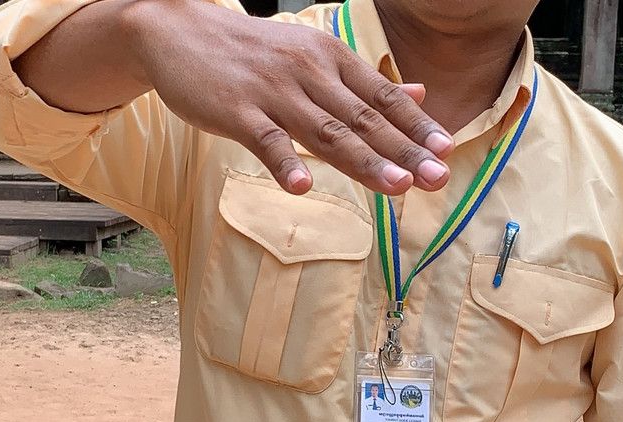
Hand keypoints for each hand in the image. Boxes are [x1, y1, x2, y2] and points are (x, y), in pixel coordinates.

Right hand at [125, 0, 452, 194]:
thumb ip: (363, 83)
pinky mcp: (235, 110)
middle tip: (435, 179)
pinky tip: (303, 186)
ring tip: (396, 187)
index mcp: (330, 59)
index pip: (381, 97)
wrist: (178, 32)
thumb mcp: (311, 58)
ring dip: (363, 161)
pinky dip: (285, 162)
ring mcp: (272, 92)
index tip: (444, 151)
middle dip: (403, 151)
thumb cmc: (250, 54)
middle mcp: (308, 73)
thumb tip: (418, 94)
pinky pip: (265, 139)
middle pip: (362, 118)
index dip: (415, 125)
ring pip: (324, 131)